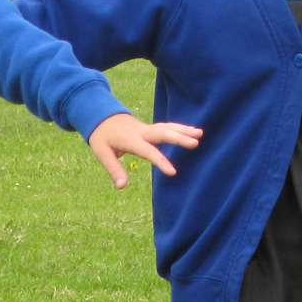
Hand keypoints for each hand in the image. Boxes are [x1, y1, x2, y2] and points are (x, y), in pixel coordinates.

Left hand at [86, 113, 202, 188]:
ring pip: (168, 127)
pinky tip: (192, 131)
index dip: (161, 162)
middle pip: (163, 133)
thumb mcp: (102, 153)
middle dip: (179, 138)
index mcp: (131, 140)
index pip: (149, 152)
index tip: (173, 172)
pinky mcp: (150, 127)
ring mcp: (147, 128)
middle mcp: (142, 132)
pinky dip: (180, 128)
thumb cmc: (101, 137)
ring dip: (184, 130)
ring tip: (200, 134)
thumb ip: (114, 169)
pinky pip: (167, 127)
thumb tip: (122, 186)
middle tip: (196, 142)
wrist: (101, 115)